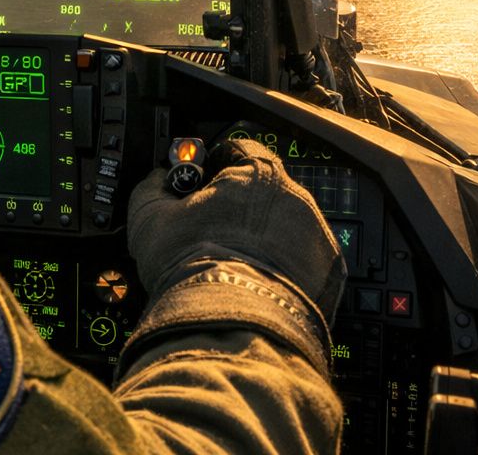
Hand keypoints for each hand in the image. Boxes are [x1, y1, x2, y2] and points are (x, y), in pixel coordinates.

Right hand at [128, 138, 346, 316]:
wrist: (230, 326)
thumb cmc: (193, 268)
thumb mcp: (149, 218)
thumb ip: (152, 186)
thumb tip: (156, 182)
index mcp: (257, 172)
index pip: (236, 151)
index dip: (211, 169)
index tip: (197, 190)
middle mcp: (296, 198)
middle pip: (263, 191)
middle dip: (239, 208)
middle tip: (210, 234)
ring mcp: (315, 236)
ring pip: (285, 227)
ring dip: (263, 240)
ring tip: (233, 265)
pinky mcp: (327, 274)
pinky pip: (303, 262)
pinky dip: (283, 271)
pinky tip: (255, 284)